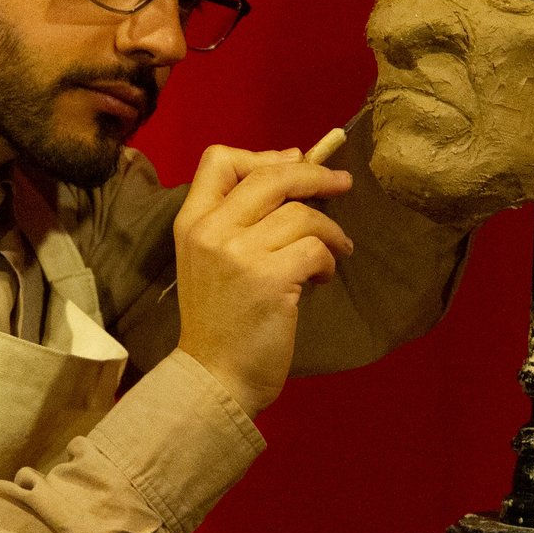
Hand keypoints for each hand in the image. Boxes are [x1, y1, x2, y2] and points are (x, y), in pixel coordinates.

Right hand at [173, 146, 354, 418]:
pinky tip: (321, 278)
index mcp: (192, 222)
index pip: (218, 159)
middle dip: (315, 176)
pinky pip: (315, 249)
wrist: (215, 377)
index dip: (261, 155)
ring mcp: (239, 254)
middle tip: (342, 185)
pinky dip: (328, 261)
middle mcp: (211, 230)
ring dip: (329, 231)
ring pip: (302, 214)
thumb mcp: (211, 260)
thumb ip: (239, 219)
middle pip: (271, 176)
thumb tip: (294, 167)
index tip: (293, 163)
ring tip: (335, 252)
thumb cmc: (220, 320)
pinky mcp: (270, 279)